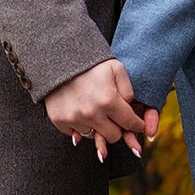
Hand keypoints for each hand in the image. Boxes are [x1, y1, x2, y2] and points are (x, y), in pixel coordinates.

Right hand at [44, 57, 159, 163]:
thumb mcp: (116, 68)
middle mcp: (91, 113)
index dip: (137, 125)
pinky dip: (81, 127)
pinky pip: (77, 134)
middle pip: (114, 136)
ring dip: (98, 127)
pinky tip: (81, 112)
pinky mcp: (60, 121)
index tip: (137, 125)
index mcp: (108, 100)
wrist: (57, 57)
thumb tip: (130, 108)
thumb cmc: (89, 63)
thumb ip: (128, 90)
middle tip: (114, 118)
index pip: (130, 123)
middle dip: (118, 128)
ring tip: (94, 110)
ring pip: (95, 136)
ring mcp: (74, 118)